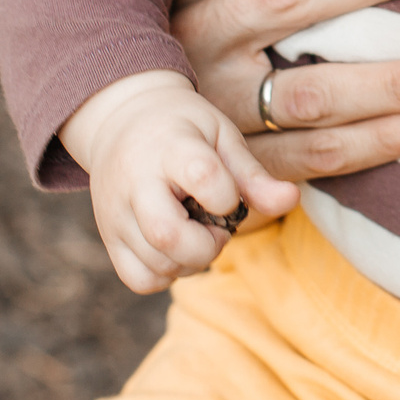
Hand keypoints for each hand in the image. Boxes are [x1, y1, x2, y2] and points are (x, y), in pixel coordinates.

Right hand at [60, 71, 298, 292]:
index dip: (227, 196)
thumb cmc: (185, 130)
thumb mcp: (222, 138)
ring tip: (197, 233)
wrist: (123, 120)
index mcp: (170, 147)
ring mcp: (115, 213)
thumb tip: (290, 200)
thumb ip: (254, 175)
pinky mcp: (109, 238)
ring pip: (156, 264)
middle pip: (168, 235)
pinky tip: (176, 250)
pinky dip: (166, 275)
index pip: (202, 177)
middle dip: (208, 246)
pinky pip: (139, 279)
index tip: (228, 195)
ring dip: (192, 262)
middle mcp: (134, 182)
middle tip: (216, 228)